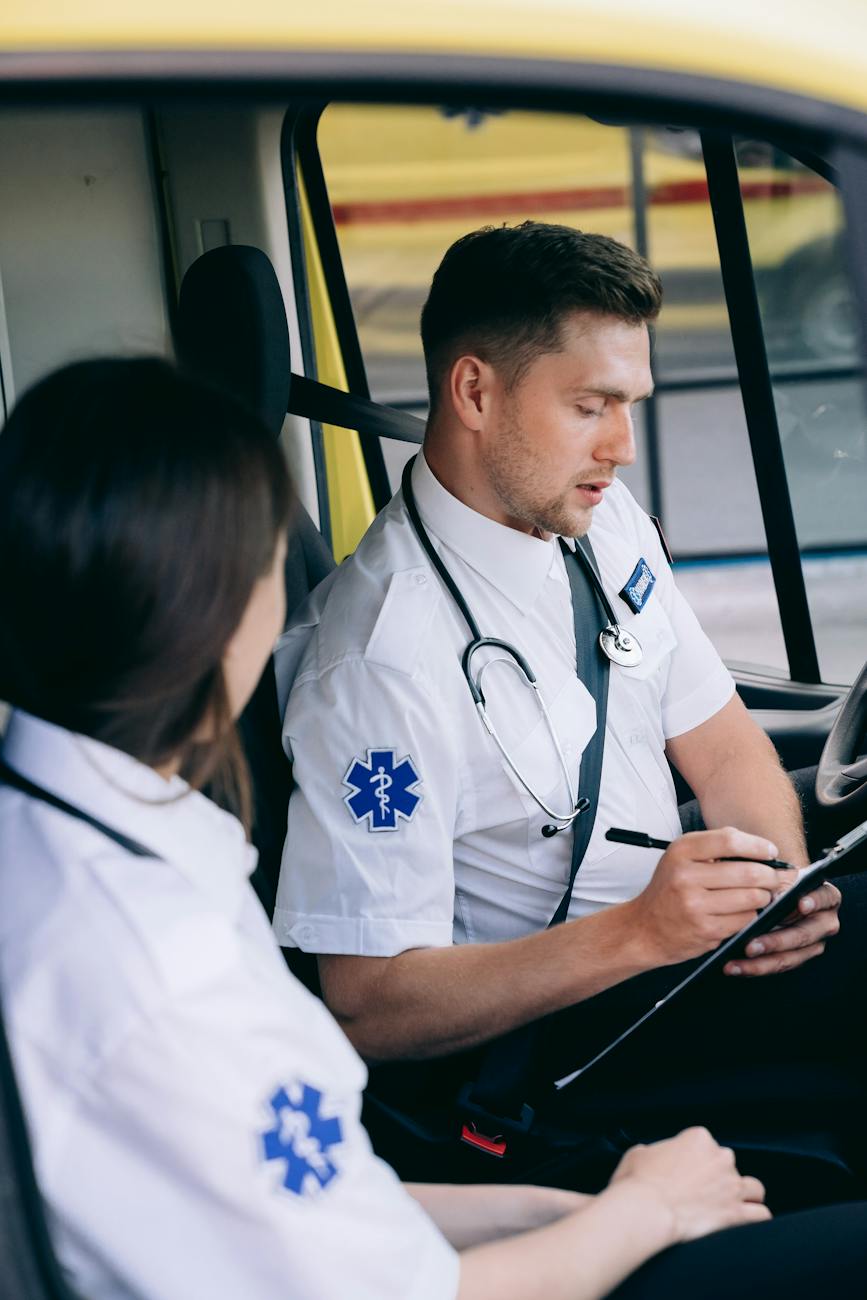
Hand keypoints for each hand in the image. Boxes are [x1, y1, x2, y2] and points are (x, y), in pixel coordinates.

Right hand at [609, 1127, 769, 1243]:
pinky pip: (761, 1215)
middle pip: (729, 1164)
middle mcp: (721, 1158)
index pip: (706, 1145)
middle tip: (702, 1192)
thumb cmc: (639, 1182)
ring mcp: (732, 1186)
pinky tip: (746, 1222)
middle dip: (719, 1177)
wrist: (647, 1211)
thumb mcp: (638, 1154)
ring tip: (731, 1207)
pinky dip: (755, 1219)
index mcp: (699, 1139)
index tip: (686, 1173)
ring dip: (745, 1196)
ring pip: (754, 1189)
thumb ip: (653, 1151)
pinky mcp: (737, 1213)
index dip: (696, 1160)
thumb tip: (652, 1156)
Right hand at [627, 827, 799, 966]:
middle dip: (770, 876)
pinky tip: (741, 912)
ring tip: (758, 895)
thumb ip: (715, 847)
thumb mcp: (681, 858)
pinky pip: (746, 919)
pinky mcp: (706, 930)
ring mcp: (696, 905)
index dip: (758, 846)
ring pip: (753, 898)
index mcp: (681, 852)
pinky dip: (750, 915)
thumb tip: (761, 849)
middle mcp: (685, 876)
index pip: (730, 841)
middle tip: (774, 878)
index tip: (770, 851)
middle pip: (748, 872)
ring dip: (763, 897)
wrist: (644, 928)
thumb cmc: (669, 890)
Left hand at [724, 880, 840, 976]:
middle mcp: (824, 922)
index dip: (814, 900)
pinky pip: (777, 966)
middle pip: (803, 935)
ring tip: (735, 964)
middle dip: (775, 942)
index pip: (825, 897)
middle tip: (750, 946)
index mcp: (825, 897)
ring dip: (761, 963)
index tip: (801, 904)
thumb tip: (764, 897)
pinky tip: (736, 967)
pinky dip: (755, 968)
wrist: (780, 894)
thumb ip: (775, 883)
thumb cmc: (778, 881)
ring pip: (790, 957)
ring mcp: (813, 943)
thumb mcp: (778, 876)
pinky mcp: (798, 957)